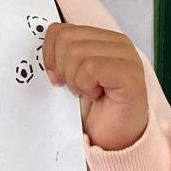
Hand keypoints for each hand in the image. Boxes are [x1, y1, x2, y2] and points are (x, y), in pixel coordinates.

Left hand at [42, 23, 148, 151]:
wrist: (111, 141)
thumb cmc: (92, 110)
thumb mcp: (70, 76)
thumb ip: (61, 55)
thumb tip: (40, 44)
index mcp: (102, 39)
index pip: (60, 30)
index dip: (50, 56)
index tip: (57, 78)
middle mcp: (117, 42)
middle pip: (67, 38)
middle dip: (62, 68)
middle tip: (76, 88)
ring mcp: (127, 57)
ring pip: (77, 51)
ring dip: (75, 80)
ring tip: (88, 92)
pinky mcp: (130, 75)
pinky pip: (91, 67)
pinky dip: (86, 85)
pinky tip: (97, 95)